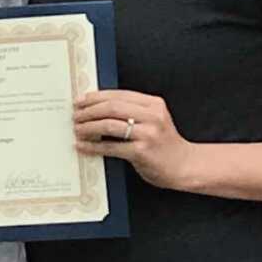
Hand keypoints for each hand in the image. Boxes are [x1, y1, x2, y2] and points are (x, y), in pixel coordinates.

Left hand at [74, 90, 196, 190]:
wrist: (186, 166)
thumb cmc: (164, 144)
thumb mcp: (154, 120)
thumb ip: (133, 111)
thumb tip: (98, 107)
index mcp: (153, 104)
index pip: (118, 94)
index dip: (96, 97)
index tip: (80, 100)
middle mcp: (152, 116)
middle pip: (111, 107)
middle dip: (89, 110)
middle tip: (75, 115)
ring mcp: (148, 133)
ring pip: (109, 124)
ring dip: (88, 126)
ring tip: (77, 129)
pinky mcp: (142, 151)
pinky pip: (111, 147)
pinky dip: (93, 146)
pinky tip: (83, 146)